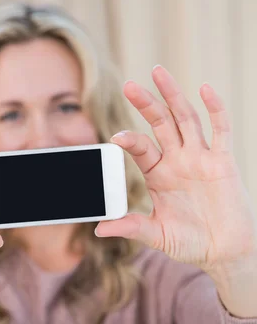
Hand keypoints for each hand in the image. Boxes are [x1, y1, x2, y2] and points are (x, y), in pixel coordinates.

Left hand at [95, 65, 256, 272]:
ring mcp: (200, 158)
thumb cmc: (190, 243)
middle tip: (128, 86)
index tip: (116, 137)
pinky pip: (220, 130)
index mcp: (158, 175)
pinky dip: (215, 109)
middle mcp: (177, 160)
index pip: (141, 148)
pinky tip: (204, 90)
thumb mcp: (157, 235)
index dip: (130, 140)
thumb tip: (98, 229)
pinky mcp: (223, 161)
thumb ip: (131, 228)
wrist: (224, 251)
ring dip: (173, 95)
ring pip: (186, 119)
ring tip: (158, 72)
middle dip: (146, 104)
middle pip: (160, 124)